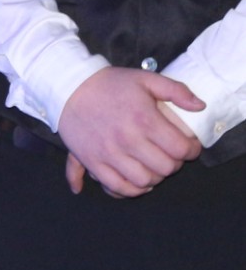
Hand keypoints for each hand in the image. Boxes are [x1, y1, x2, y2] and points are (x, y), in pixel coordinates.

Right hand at [56, 67, 202, 196]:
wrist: (69, 88)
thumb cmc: (110, 84)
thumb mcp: (146, 79)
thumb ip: (176, 90)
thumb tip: (200, 106)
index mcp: (144, 120)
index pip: (180, 149)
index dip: (191, 150)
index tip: (189, 146)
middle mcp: (127, 140)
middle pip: (164, 168)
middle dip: (174, 164)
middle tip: (170, 156)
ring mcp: (108, 153)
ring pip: (142, 181)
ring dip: (153, 178)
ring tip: (153, 168)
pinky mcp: (92, 162)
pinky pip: (115, 187)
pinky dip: (129, 190)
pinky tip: (135, 182)